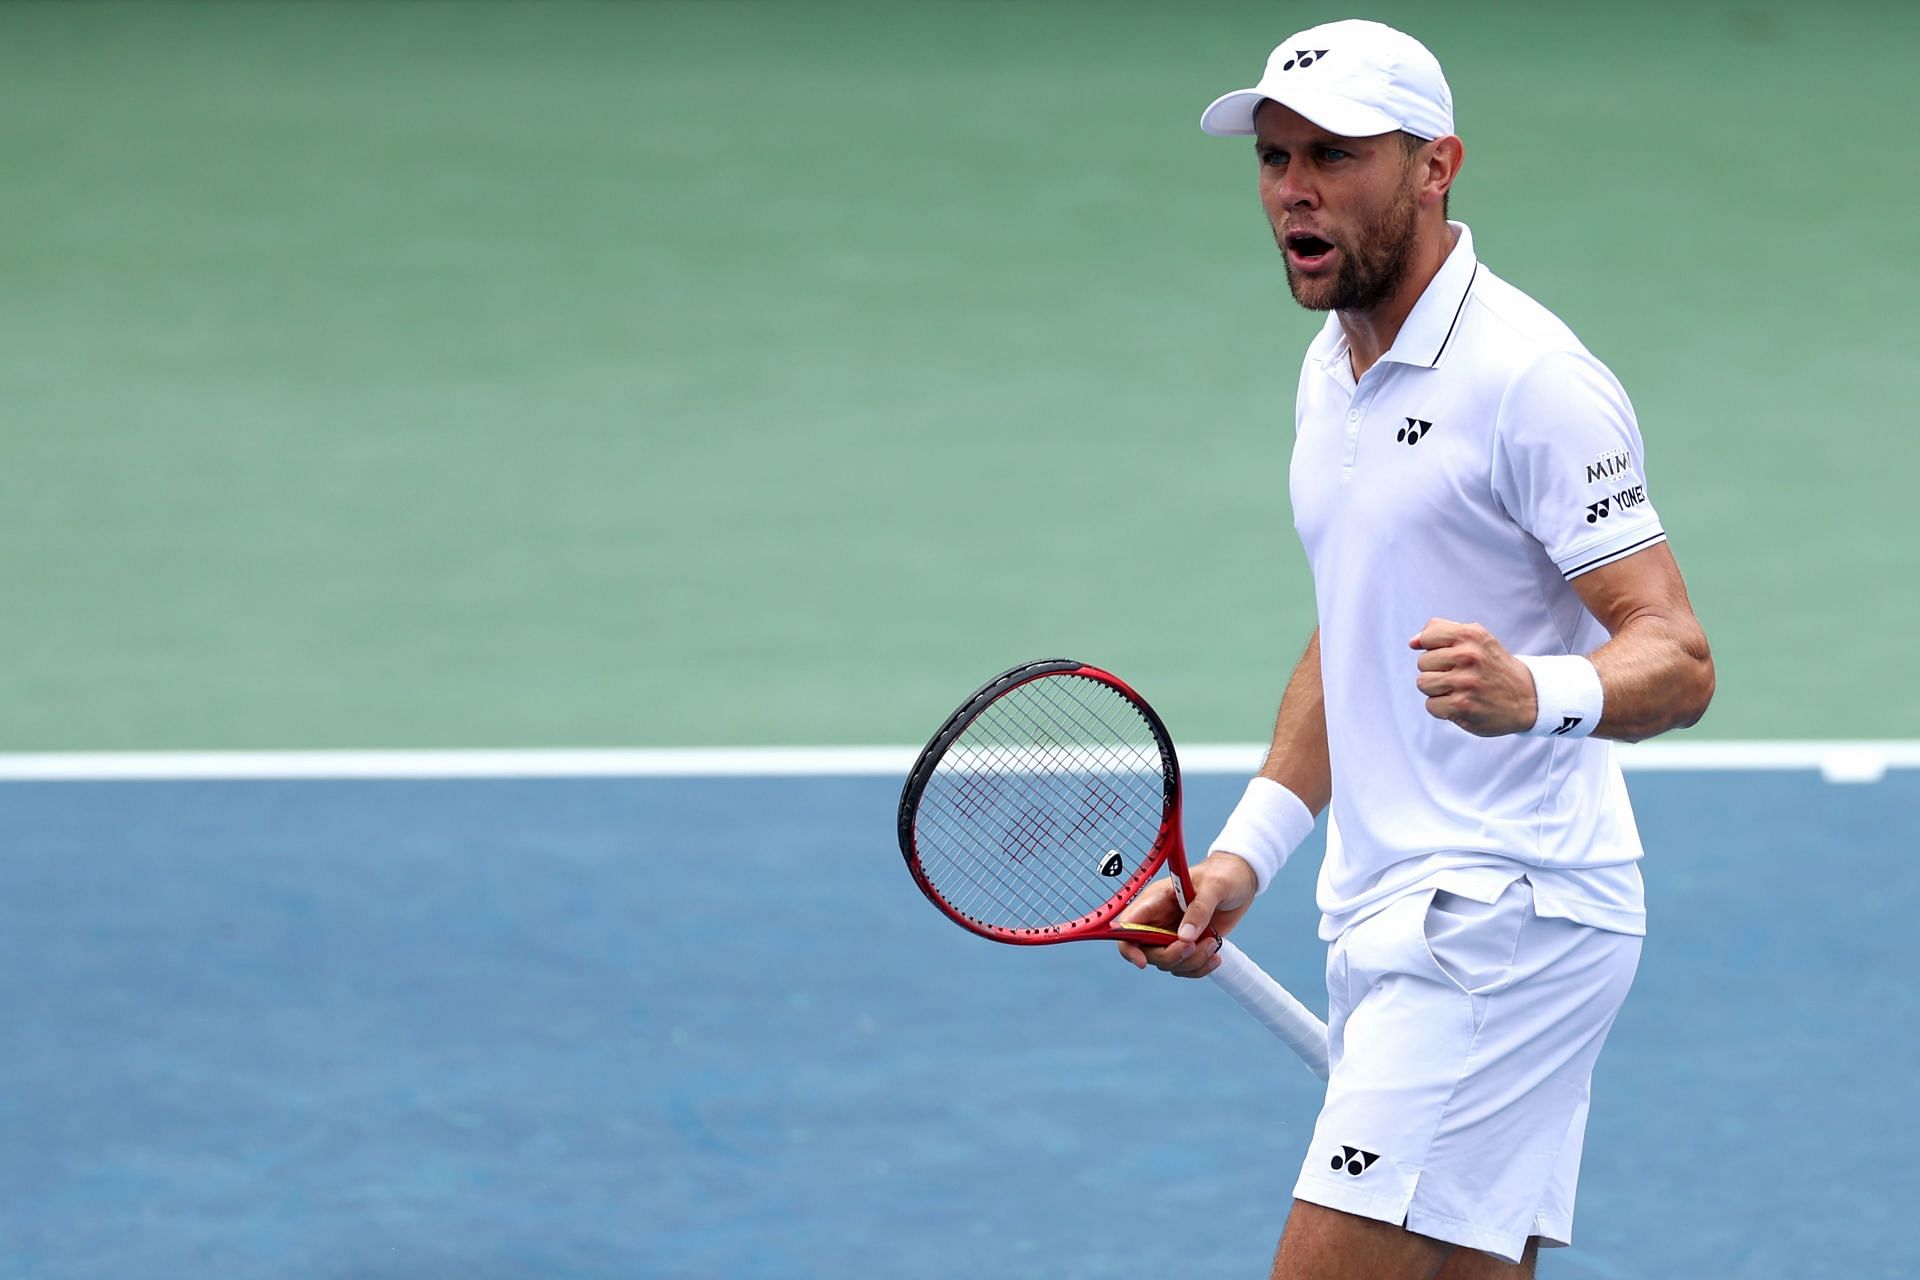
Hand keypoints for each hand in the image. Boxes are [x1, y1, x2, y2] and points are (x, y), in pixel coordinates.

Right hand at [1114, 853, 1257, 978]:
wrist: (1240, 881)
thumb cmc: (1223, 875)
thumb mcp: (1214, 885)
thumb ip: (1199, 909)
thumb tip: (1185, 938)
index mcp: (1154, 900)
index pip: (1127, 927)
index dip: (1129, 948)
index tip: (1143, 962)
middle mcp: (1158, 920)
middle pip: (1148, 952)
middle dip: (1172, 956)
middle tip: (1195, 945)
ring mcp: (1173, 935)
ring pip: (1168, 963)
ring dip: (1191, 962)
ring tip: (1213, 944)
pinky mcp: (1189, 946)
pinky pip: (1185, 968)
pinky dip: (1200, 968)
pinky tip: (1215, 956)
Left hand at [1409, 618, 1536, 735]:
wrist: (1527, 697)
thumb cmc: (1493, 665)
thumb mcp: (1476, 638)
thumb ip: (1441, 631)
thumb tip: (1412, 642)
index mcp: (1470, 634)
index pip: (1426, 637)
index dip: (1434, 649)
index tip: (1451, 656)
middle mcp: (1468, 656)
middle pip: (1422, 662)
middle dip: (1436, 670)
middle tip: (1460, 675)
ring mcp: (1465, 681)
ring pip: (1423, 683)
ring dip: (1437, 690)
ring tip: (1459, 689)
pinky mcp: (1462, 706)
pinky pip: (1431, 705)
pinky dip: (1442, 708)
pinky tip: (1460, 704)